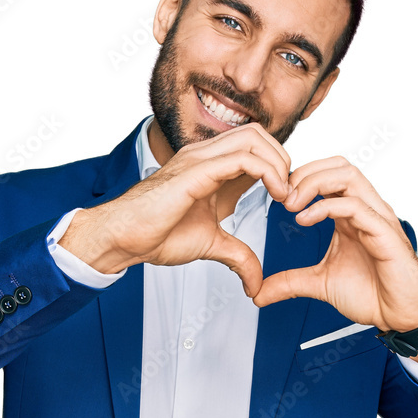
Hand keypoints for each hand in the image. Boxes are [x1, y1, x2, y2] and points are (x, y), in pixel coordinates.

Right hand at [59, 123, 290, 295]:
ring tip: (286, 194)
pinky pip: (243, 157)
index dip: (280, 167)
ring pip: (255, 138)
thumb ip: (238, 257)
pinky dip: (268, 172)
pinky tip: (276, 194)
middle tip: (291, 194)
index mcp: (213, 168)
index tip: (289, 199)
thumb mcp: (211, 246)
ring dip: (280, 163)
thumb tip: (256, 283)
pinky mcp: (197, 170)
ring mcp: (202, 159)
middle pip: (260, 134)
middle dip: (284, 159)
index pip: (256, 148)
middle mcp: (208, 156)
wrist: (125, 237)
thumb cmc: (157, 234)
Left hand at [253, 156, 417, 332]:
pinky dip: (327, 207)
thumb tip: (258, 292)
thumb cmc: (373, 293)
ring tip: (292, 203)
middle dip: (305, 173)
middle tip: (281, 194)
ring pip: (348, 176)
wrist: (400, 315)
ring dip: (314, 183)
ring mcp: (376, 218)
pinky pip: (356, 206)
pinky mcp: (384, 233)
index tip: (276, 197)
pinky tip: (305, 220)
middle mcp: (365, 210)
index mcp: (350, 215)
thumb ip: (289, 282)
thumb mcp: (319, 284)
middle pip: (337, 166)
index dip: (299, 179)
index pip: (327, 176)